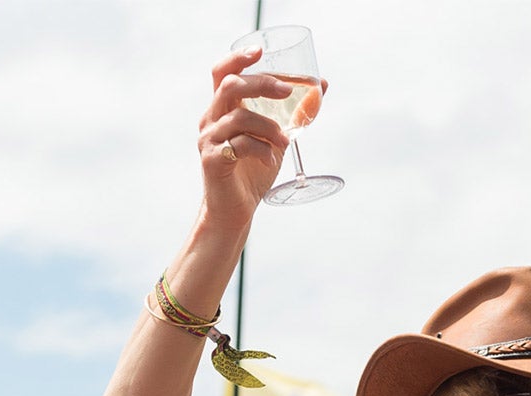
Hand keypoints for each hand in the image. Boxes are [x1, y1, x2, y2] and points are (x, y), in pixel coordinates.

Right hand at [200, 46, 297, 226]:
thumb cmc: (251, 172)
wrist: (234, 210)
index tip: (259, 51)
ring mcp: (209, 140)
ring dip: (270, 127)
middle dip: (262, 84)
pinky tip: (270, 160)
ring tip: (285, 141)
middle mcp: (211, 120)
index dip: (238, 58)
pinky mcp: (213, 160)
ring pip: (240, 117)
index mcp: (222, 110)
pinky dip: (262, 150)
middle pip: (230, 86)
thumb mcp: (275, 138)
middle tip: (287, 92)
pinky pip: (241, 145)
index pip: (222, 73)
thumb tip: (321, 85)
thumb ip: (291, 114)